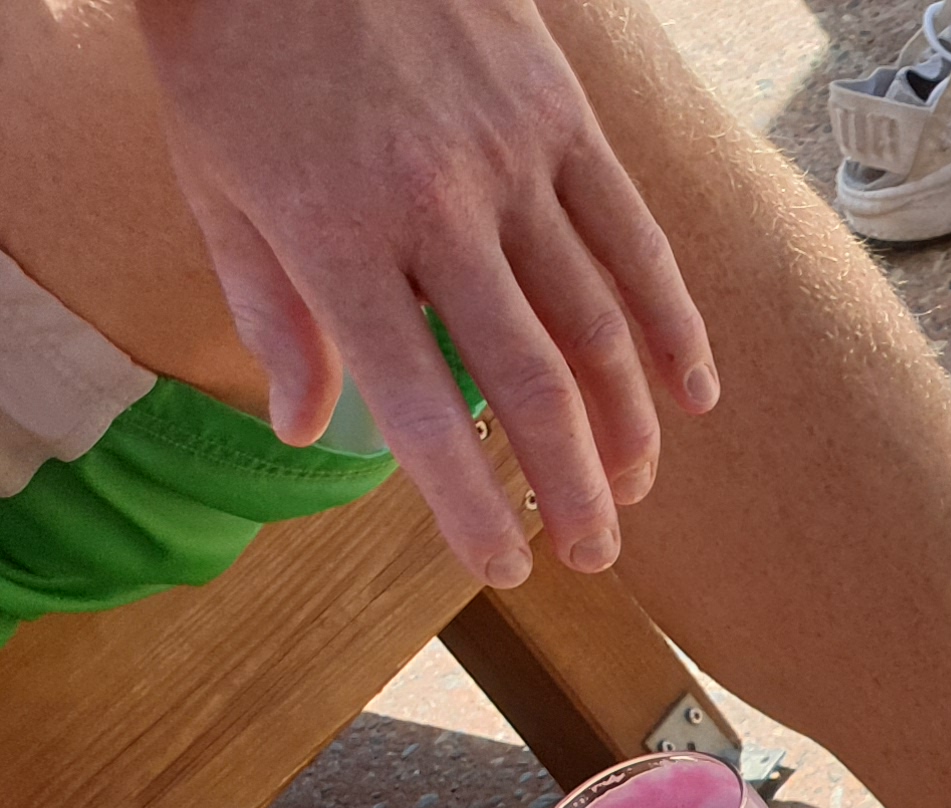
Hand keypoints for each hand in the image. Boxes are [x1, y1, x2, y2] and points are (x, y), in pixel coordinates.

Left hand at [133, 0, 716, 585]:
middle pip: (531, 379)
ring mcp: (509, 160)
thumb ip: (267, 309)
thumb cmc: (237, 49)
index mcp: (334, 236)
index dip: (466, 500)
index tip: (503, 567)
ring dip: (625, 423)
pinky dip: (671, 324)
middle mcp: (433, 208)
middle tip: (592, 553)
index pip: (416, 403)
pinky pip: (635, 237)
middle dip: (570, 485)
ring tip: (632, 488)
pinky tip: (692, 391)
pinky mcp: (559, 119)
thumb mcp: (212, 179)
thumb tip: (309, 430)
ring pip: (596, 322)